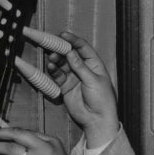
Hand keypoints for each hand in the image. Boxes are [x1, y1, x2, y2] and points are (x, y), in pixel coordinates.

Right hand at [47, 32, 118, 148]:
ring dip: (56, 60)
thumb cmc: (102, 100)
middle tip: (52, 44)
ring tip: (52, 57)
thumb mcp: (93, 80)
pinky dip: (53, 71)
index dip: (73, 40)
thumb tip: (71, 52)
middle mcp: (83, 69)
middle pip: (70, 55)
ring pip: (62, 64)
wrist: (97, 120)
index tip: (63, 35)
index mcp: (94, 64)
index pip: (83, 48)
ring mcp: (73, 77)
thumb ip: (80, 66)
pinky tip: (51, 67)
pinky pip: (58, 76)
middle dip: (61, 49)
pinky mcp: (65, 87)